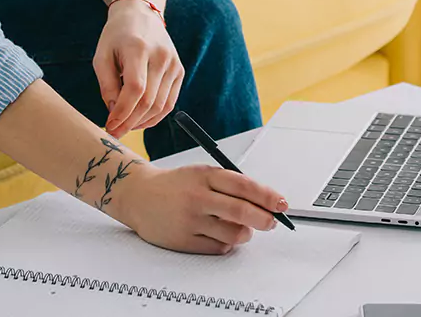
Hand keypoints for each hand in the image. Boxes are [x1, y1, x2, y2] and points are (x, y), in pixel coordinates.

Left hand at [93, 0, 183, 138]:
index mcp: (139, 48)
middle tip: (116, 132)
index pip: (135, 89)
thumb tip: (115, 113)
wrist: (140, 14)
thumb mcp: (102, 56)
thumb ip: (107, 85)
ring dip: (142, 122)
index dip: (123, 112)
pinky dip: (155, 116)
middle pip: (149, 100)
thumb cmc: (116, 36)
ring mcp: (173, 63)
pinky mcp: (179, 70)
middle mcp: (161, 56)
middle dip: (130, 122)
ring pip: (161, 105)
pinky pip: (169, 102)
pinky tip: (140, 120)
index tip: (109, 126)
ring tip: (126, 126)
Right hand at [110, 162, 288, 254]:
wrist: (139, 195)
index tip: (281, 203)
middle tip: (273, 221)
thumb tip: (264, 202)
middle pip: (241, 211)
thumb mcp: (201, 173)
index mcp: (204, 175)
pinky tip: (220, 233)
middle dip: (264, 218)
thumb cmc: (176, 185)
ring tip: (242, 227)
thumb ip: (229, 185)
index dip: (266, 195)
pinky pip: (218, 247)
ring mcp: (190, 220)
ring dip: (245, 233)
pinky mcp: (184, 240)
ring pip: (233, 234)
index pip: (243, 185)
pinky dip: (227, 243)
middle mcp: (197, 196)